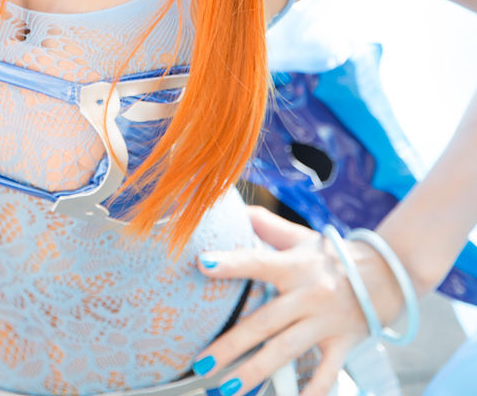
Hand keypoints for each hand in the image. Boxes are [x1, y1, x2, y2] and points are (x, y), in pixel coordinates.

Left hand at [192, 206, 406, 395]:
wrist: (386, 272)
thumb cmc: (331, 255)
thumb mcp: (300, 237)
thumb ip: (267, 225)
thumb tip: (236, 209)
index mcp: (294, 265)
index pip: (258, 261)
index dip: (231, 263)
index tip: (202, 264)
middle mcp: (308, 294)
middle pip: (265, 321)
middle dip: (231, 345)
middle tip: (201, 363)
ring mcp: (326, 321)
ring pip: (286, 350)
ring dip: (255, 373)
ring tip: (227, 389)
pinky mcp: (343, 343)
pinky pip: (326, 373)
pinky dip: (312, 392)